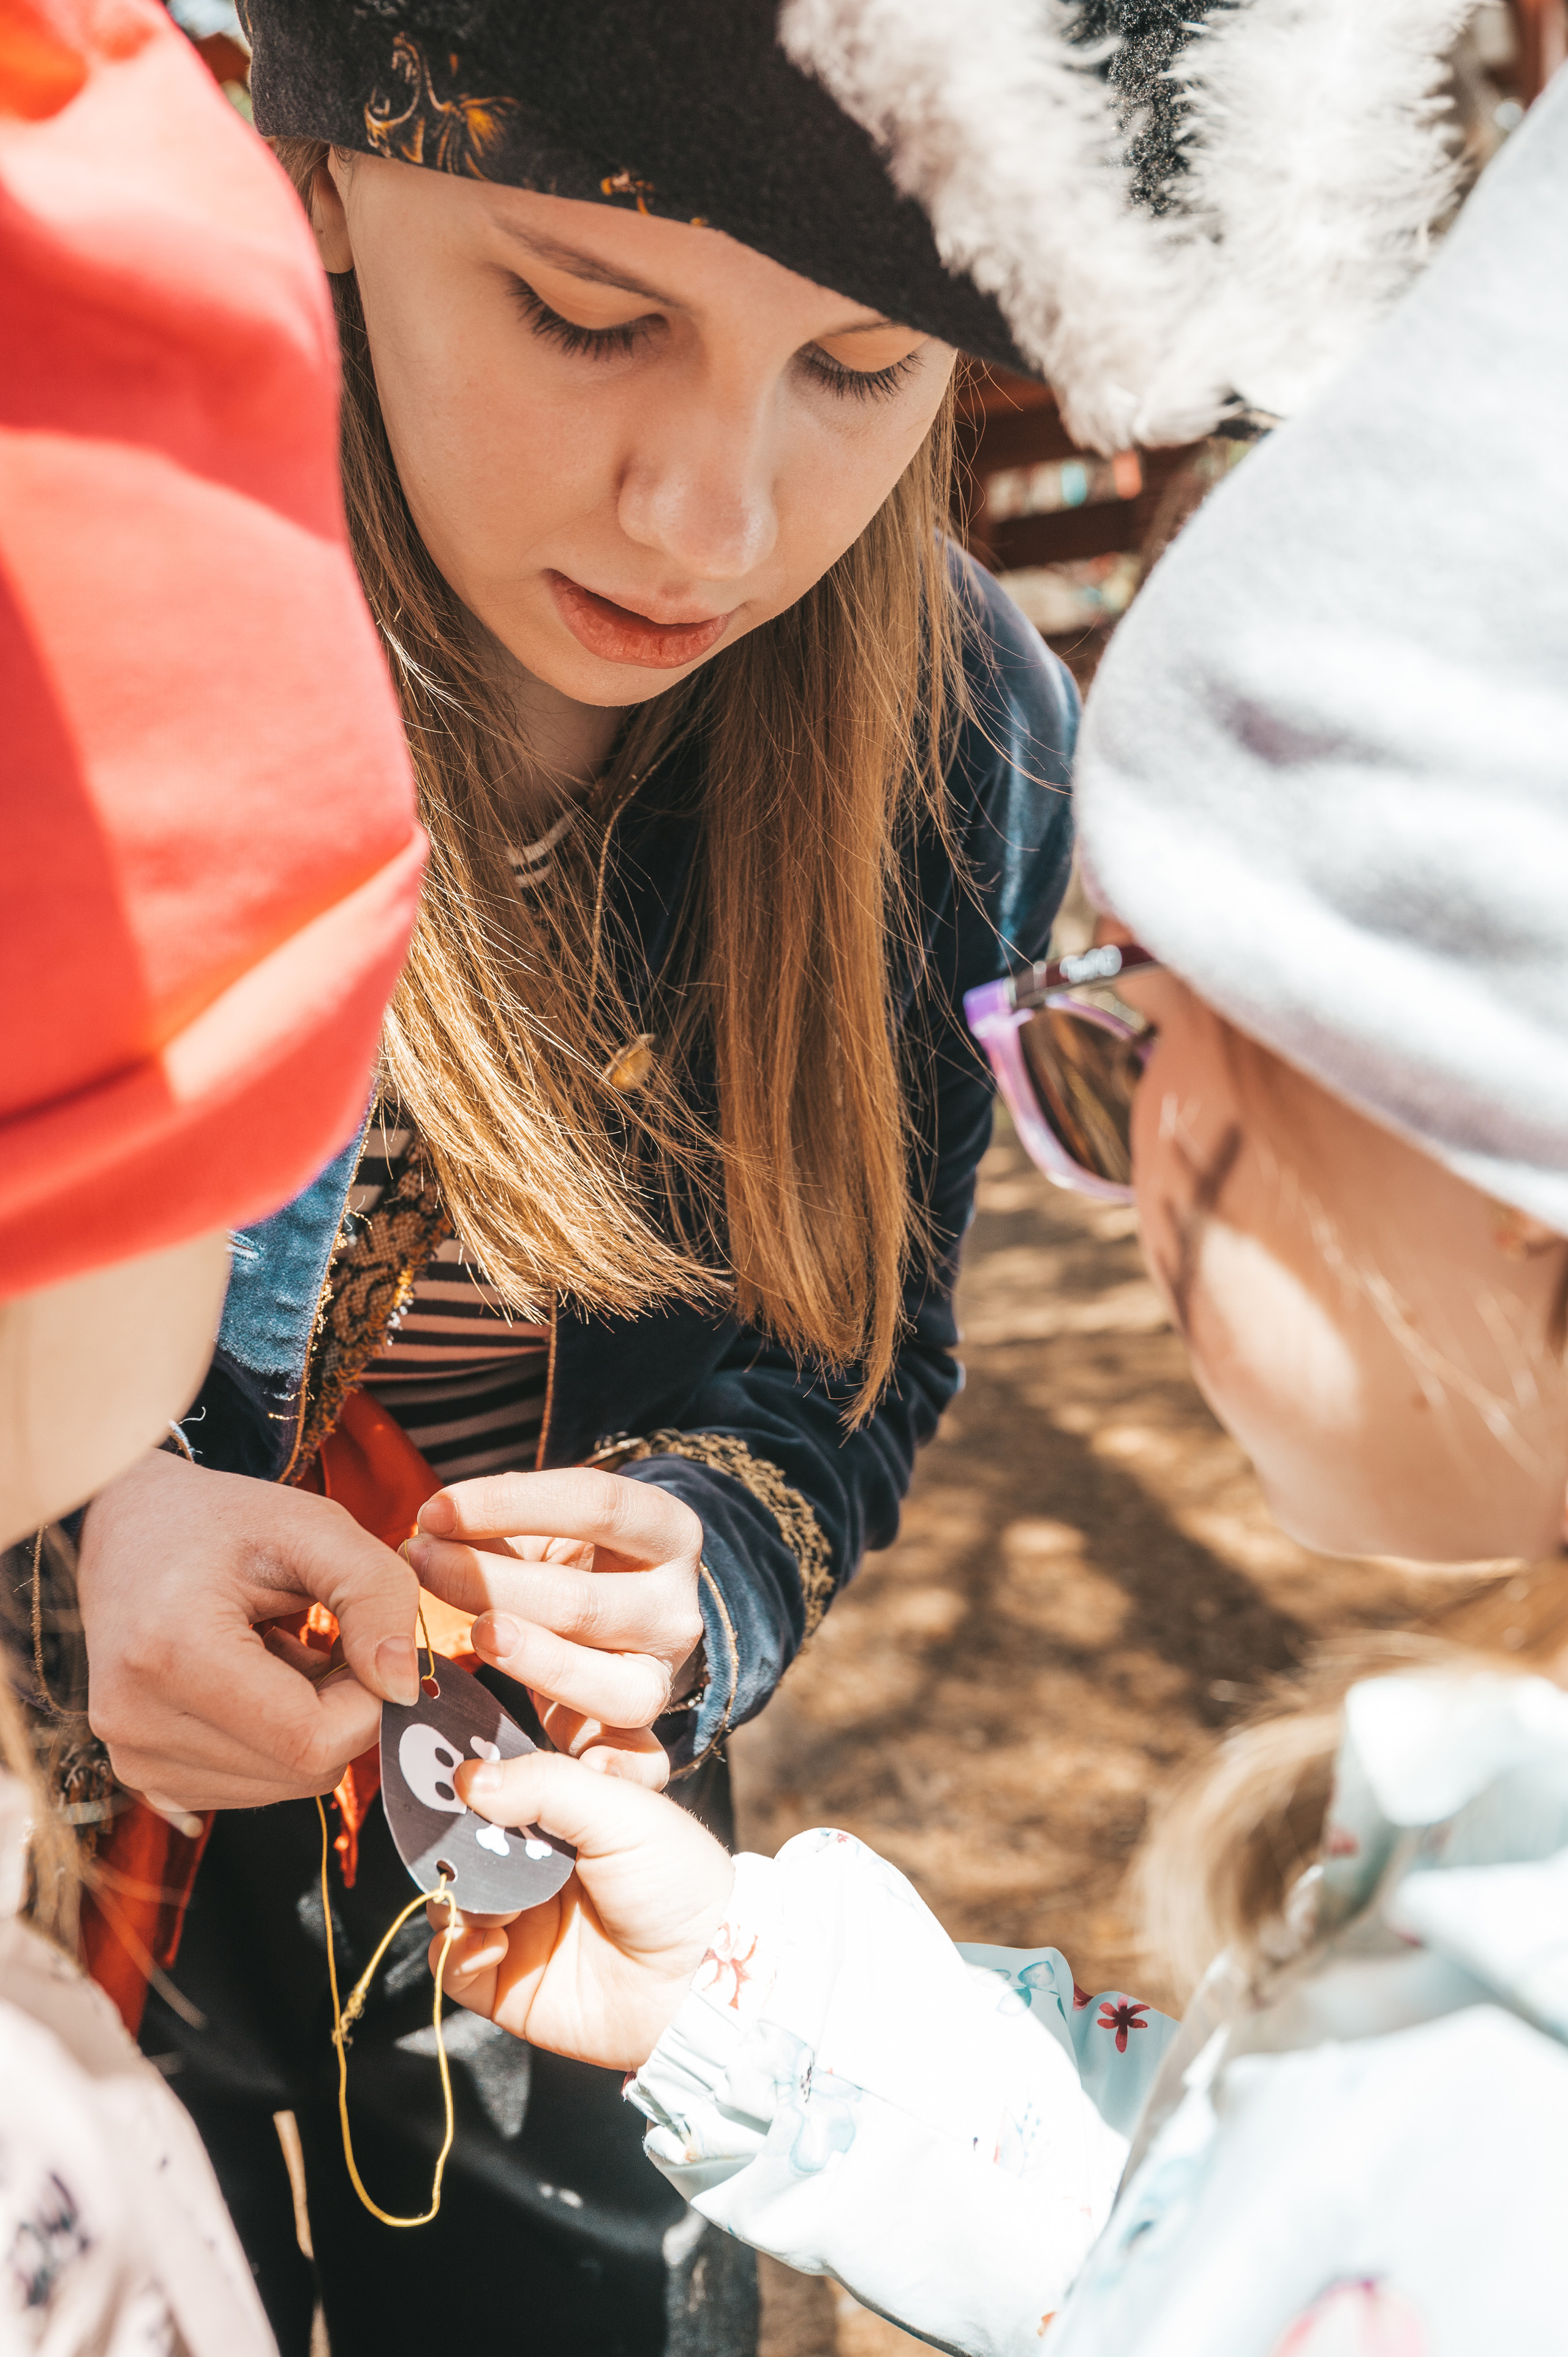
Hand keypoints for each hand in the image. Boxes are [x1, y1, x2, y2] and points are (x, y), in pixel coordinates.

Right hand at [78, 1450, 420, 1809]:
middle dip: (344, 1712)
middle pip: (302, 1770)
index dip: (369, 1702)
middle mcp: (136, 1721)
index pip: (311, 1740)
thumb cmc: (224, 1522)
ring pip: (284, 1785)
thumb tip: (404, 1690)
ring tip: (279, 1653)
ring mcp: (132, 1756)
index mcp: (172, 1653)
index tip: (369, 1646)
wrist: (130, 1530)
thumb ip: (377, 1595)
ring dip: (310, 1726)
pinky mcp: (142, 1776)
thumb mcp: (314, 1527)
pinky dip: (276, 1740)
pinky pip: (253, 1787)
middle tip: (325, 1642)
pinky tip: (254, 1681)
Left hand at [406, 1471, 704, 1789]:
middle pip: (582, 1602)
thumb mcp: (548, 1530)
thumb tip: (431, 1528)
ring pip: (607, 1685)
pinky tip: (570, 1769)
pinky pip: (641, 1767)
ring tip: (474, 1636)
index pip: (598, 1506)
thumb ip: (500, 1527)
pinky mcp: (644, 1736)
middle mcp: (676, 1608)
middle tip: (420, 1566)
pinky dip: (611, 1773)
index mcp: (668, 1533)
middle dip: (489, 1584)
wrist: (621, 1627)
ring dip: (530, 1661)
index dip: (510, 1504)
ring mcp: (663, 1677)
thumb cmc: (570, 1565)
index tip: (433, 1510)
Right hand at [427, 1747, 734, 2069]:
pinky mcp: (504, 1982)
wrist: (700, 1983)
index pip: (498, 1790)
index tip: (445, 1767)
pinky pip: (451, 1962)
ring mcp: (517, 1925)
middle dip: (453, 1841)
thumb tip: (469, 1777)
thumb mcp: (620, 1810)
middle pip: (464, 1845)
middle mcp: (534, 1869)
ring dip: (458, 1895)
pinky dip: (457, 1952)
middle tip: (455, 1840)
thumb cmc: (676, 1883)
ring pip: (450, 1899)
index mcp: (563, 1819)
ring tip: (493, 1903)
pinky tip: (491, 1944)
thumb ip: (545, 1784)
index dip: (472, 1781)